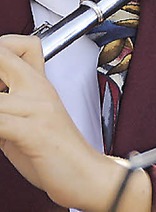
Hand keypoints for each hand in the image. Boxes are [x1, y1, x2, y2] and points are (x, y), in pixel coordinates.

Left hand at [0, 34, 150, 210]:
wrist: (84, 174)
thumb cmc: (55, 151)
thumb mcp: (30, 119)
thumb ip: (9, 103)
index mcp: (39, 84)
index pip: (24, 45)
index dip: (4, 47)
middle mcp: (38, 90)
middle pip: (3, 56)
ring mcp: (37, 109)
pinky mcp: (35, 132)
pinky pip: (1, 121)